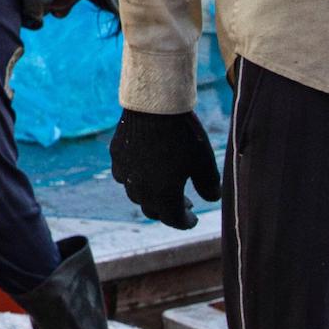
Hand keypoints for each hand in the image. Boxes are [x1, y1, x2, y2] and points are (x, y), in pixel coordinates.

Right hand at [108, 109, 220, 229]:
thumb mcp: (205, 163)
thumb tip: (211, 199)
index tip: (193, 219)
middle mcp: (140, 189)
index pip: (174, 220)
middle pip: (153, 211)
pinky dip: (138, 181)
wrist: (155, 105)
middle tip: (184, 205)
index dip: (185, 222)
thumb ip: (209, 187)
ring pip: (137, 196)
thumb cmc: (184, 136)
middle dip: (169, 211)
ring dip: (153, 197)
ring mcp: (124, 173)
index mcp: (163, 196)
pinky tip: (148, 171)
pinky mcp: (116, 157)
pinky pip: (125, 177)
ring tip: (167, 188)